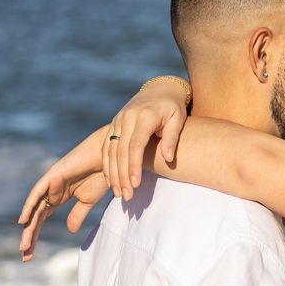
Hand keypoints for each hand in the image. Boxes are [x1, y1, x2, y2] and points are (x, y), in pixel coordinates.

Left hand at [18, 127, 111, 260]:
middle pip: (35, 217)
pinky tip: (23, 221)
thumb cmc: (101, 175)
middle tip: (25, 255)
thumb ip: (77, 215)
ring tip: (24, 245)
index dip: (36, 236)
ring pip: (34, 209)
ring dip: (28, 227)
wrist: (110, 156)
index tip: (30, 255)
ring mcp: (50, 184)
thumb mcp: (88, 201)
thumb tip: (69, 231)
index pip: (41, 219)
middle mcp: (50, 192)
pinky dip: (29, 206)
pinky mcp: (52, 176)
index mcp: (58, 198)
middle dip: (29, 236)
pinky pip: (36, 193)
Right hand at [105, 76, 189, 200]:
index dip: (134, 166)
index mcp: (144, 116)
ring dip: (113, 173)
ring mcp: (118, 121)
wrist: (160, 89)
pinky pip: (106, 147)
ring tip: (119, 193)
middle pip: (121, 151)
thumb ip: (172, 138)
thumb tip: (168, 159)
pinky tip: (110, 181)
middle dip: (122, 175)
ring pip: (110, 151)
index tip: (136, 184)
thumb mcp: (178, 119)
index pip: (135, 145)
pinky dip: (107, 165)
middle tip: (127, 196)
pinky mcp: (114, 125)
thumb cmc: (174, 107)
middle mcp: (127, 118)